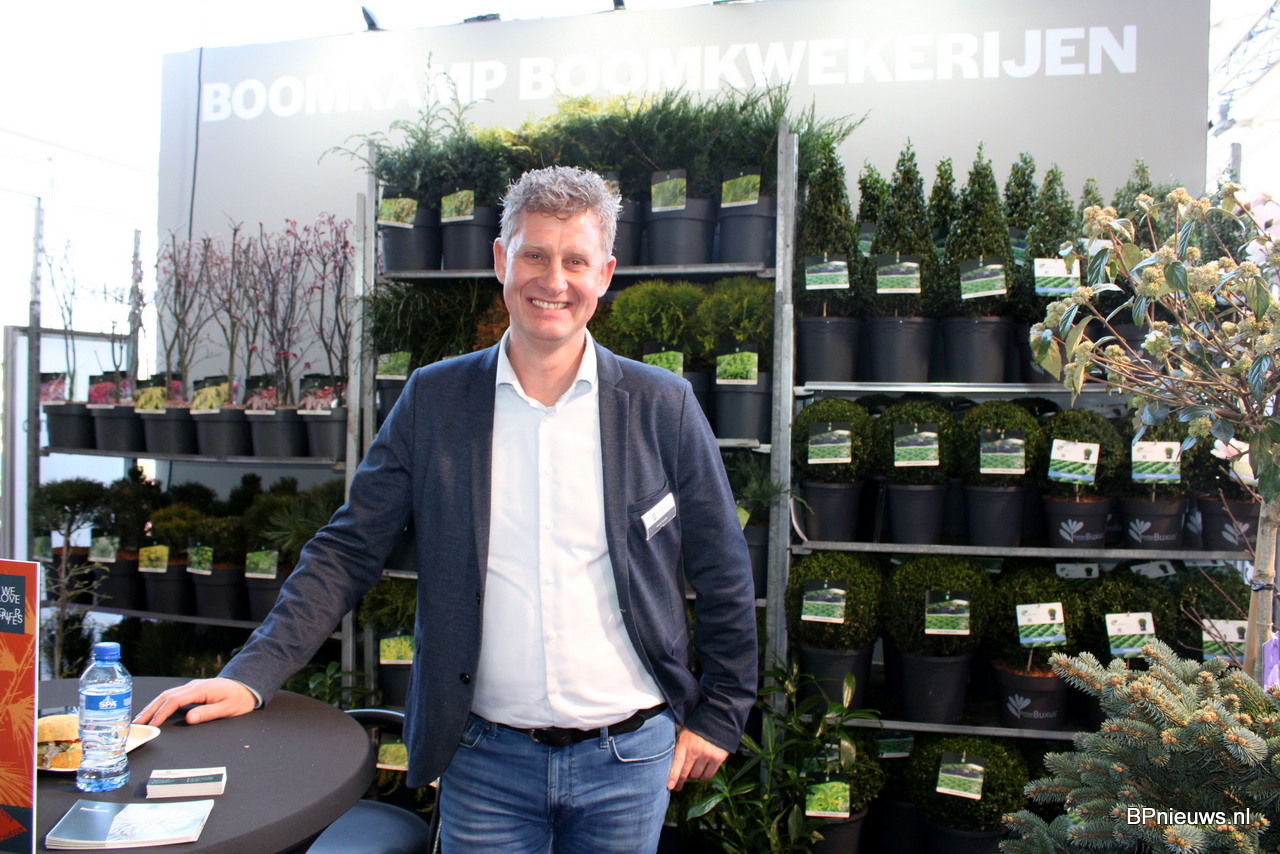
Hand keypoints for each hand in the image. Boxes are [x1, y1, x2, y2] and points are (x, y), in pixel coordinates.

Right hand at [133, 678, 257, 726]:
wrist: (247, 686)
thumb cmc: (239, 698)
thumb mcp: (228, 708)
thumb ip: (208, 713)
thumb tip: (188, 718)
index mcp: (200, 689)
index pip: (174, 701)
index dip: (161, 713)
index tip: (151, 726)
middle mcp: (192, 686)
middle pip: (165, 696)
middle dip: (149, 710)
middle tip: (136, 724)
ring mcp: (191, 687)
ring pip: (166, 695)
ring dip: (152, 706)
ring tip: (139, 719)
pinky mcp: (192, 690)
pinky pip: (171, 696)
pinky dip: (160, 704)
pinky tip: (154, 712)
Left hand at [666, 727, 728, 790]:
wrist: (716, 721)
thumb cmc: (695, 730)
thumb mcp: (682, 734)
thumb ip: (676, 749)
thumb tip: (666, 767)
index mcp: (684, 742)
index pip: (676, 762)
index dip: (672, 776)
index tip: (670, 787)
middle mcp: (695, 749)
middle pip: (685, 773)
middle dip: (680, 781)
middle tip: (677, 786)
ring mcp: (707, 754)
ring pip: (696, 776)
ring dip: (693, 776)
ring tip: (692, 770)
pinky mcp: (718, 758)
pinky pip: (708, 775)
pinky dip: (703, 776)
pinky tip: (701, 771)